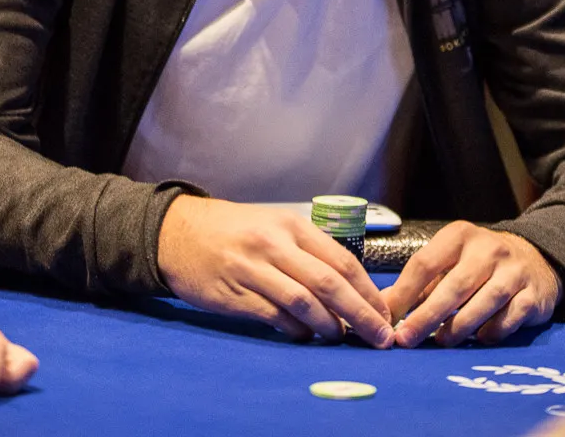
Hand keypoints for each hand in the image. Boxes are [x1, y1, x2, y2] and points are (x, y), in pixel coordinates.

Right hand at [157, 196, 394, 346]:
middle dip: (361, 314)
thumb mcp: (274, 225)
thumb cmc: (235, 230)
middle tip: (380, 337)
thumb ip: (307, 251)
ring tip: (340, 338)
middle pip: (329, 283)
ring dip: (329, 326)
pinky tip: (304, 337)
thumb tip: (348, 289)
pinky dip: (295, 331)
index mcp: (291, 225)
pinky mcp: (233, 294)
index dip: (368, 291)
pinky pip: (274, 317)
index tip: (385, 313)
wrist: (179, 232)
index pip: (341, 260)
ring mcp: (253, 269)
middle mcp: (275, 244)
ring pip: (304, 302)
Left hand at [382, 222, 561, 346]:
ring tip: (442, 341)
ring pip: (484, 301)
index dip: (404, 292)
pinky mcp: (533, 295)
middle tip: (407, 339)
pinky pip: (510, 318)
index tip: (388, 317)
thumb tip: (382, 305)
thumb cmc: (479, 264)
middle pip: (453, 285)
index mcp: (459, 236)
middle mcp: (488, 249)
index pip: (425, 263)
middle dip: (427, 315)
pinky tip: (479, 339)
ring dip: (459, 326)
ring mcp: (513, 271)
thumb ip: (418, 284)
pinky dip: (492, 331)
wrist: (534, 259)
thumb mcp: (449, 262)